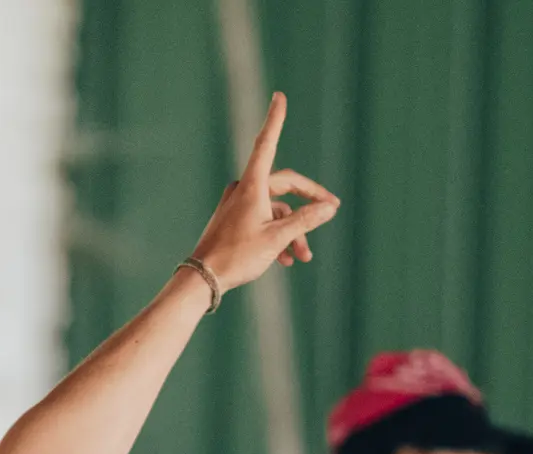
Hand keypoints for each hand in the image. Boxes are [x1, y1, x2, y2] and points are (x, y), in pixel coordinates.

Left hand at [189, 92, 338, 289]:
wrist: (201, 279)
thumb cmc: (237, 256)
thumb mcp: (277, 238)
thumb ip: (305, 221)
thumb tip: (329, 208)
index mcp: (252, 186)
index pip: (267, 143)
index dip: (275, 120)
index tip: (279, 96)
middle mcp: (243, 190)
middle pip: (284, 185)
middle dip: (308, 202)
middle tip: (330, 210)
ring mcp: (237, 205)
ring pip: (275, 210)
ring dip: (293, 230)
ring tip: (304, 256)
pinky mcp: (234, 221)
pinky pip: (263, 220)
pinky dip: (277, 235)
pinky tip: (287, 259)